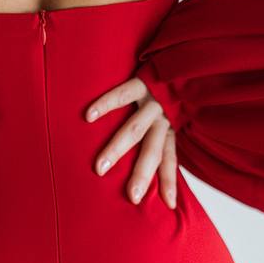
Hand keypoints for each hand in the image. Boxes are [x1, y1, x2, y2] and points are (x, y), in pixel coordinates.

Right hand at [85, 76, 177, 208]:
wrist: (174, 57)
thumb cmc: (164, 93)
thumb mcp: (168, 117)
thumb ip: (157, 140)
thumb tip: (149, 172)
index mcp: (169, 129)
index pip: (170, 159)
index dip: (170, 180)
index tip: (170, 205)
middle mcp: (163, 118)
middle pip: (153, 149)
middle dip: (142, 173)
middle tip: (131, 196)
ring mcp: (153, 100)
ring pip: (135, 128)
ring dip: (117, 148)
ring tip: (100, 168)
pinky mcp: (142, 81)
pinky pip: (123, 93)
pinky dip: (105, 104)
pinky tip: (89, 117)